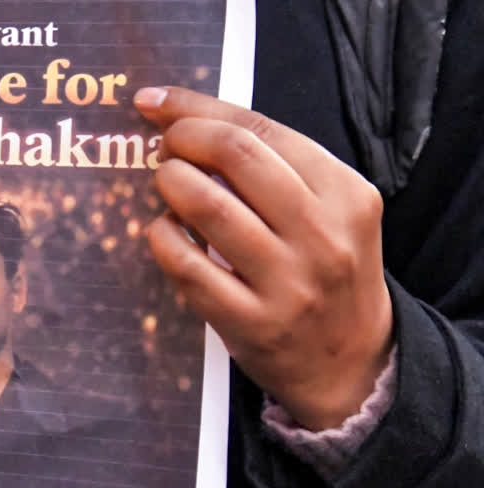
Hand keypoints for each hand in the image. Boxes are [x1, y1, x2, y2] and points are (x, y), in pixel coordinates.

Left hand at [135, 86, 393, 430]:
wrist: (350, 362)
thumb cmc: (325, 272)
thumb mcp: (330, 212)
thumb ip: (275, 169)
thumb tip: (188, 121)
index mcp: (346, 194)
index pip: (263, 129)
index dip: (199, 109)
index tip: (158, 105)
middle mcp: (322, 235)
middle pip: (236, 156)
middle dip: (184, 139)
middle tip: (164, 147)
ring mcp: (288, 283)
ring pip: (207, 207)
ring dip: (170, 184)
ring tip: (166, 184)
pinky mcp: (251, 323)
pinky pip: (187, 266)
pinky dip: (162, 238)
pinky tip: (164, 232)